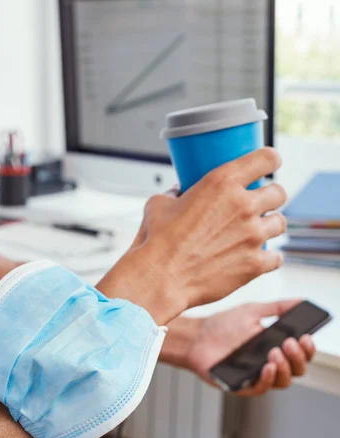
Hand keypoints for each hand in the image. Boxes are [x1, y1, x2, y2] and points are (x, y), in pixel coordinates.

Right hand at [98, 148, 286, 324]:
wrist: (160, 278)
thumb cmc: (157, 242)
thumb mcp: (160, 204)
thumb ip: (176, 194)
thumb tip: (179, 193)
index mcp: (221, 182)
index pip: (266, 159)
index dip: (271, 160)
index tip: (271, 165)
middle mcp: (243, 205)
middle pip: (279, 192)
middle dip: (271, 197)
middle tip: (259, 205)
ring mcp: (252, 235)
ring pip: (280, 224)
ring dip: (269, 227)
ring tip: (255, 233)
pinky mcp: (255, 264)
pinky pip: (276, 258)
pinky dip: (268, 259)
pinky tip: (256, 259)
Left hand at [169, 300, 315, 395]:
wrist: (197, 336)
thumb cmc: (223, 325)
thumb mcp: (252, 311)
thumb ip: (277, 308)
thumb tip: (301, 301)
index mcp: (276, 347)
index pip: (300, 353)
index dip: (308, 348)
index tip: (306, 337)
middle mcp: (270, 364)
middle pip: (297, 369)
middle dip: (298, 357)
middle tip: (290, 343)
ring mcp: (257, 376)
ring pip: (283, 381)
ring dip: (285, 368)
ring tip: (275, 352)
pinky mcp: (243, 386)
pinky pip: (261, 389)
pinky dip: (267, 379)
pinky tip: (266, 366)